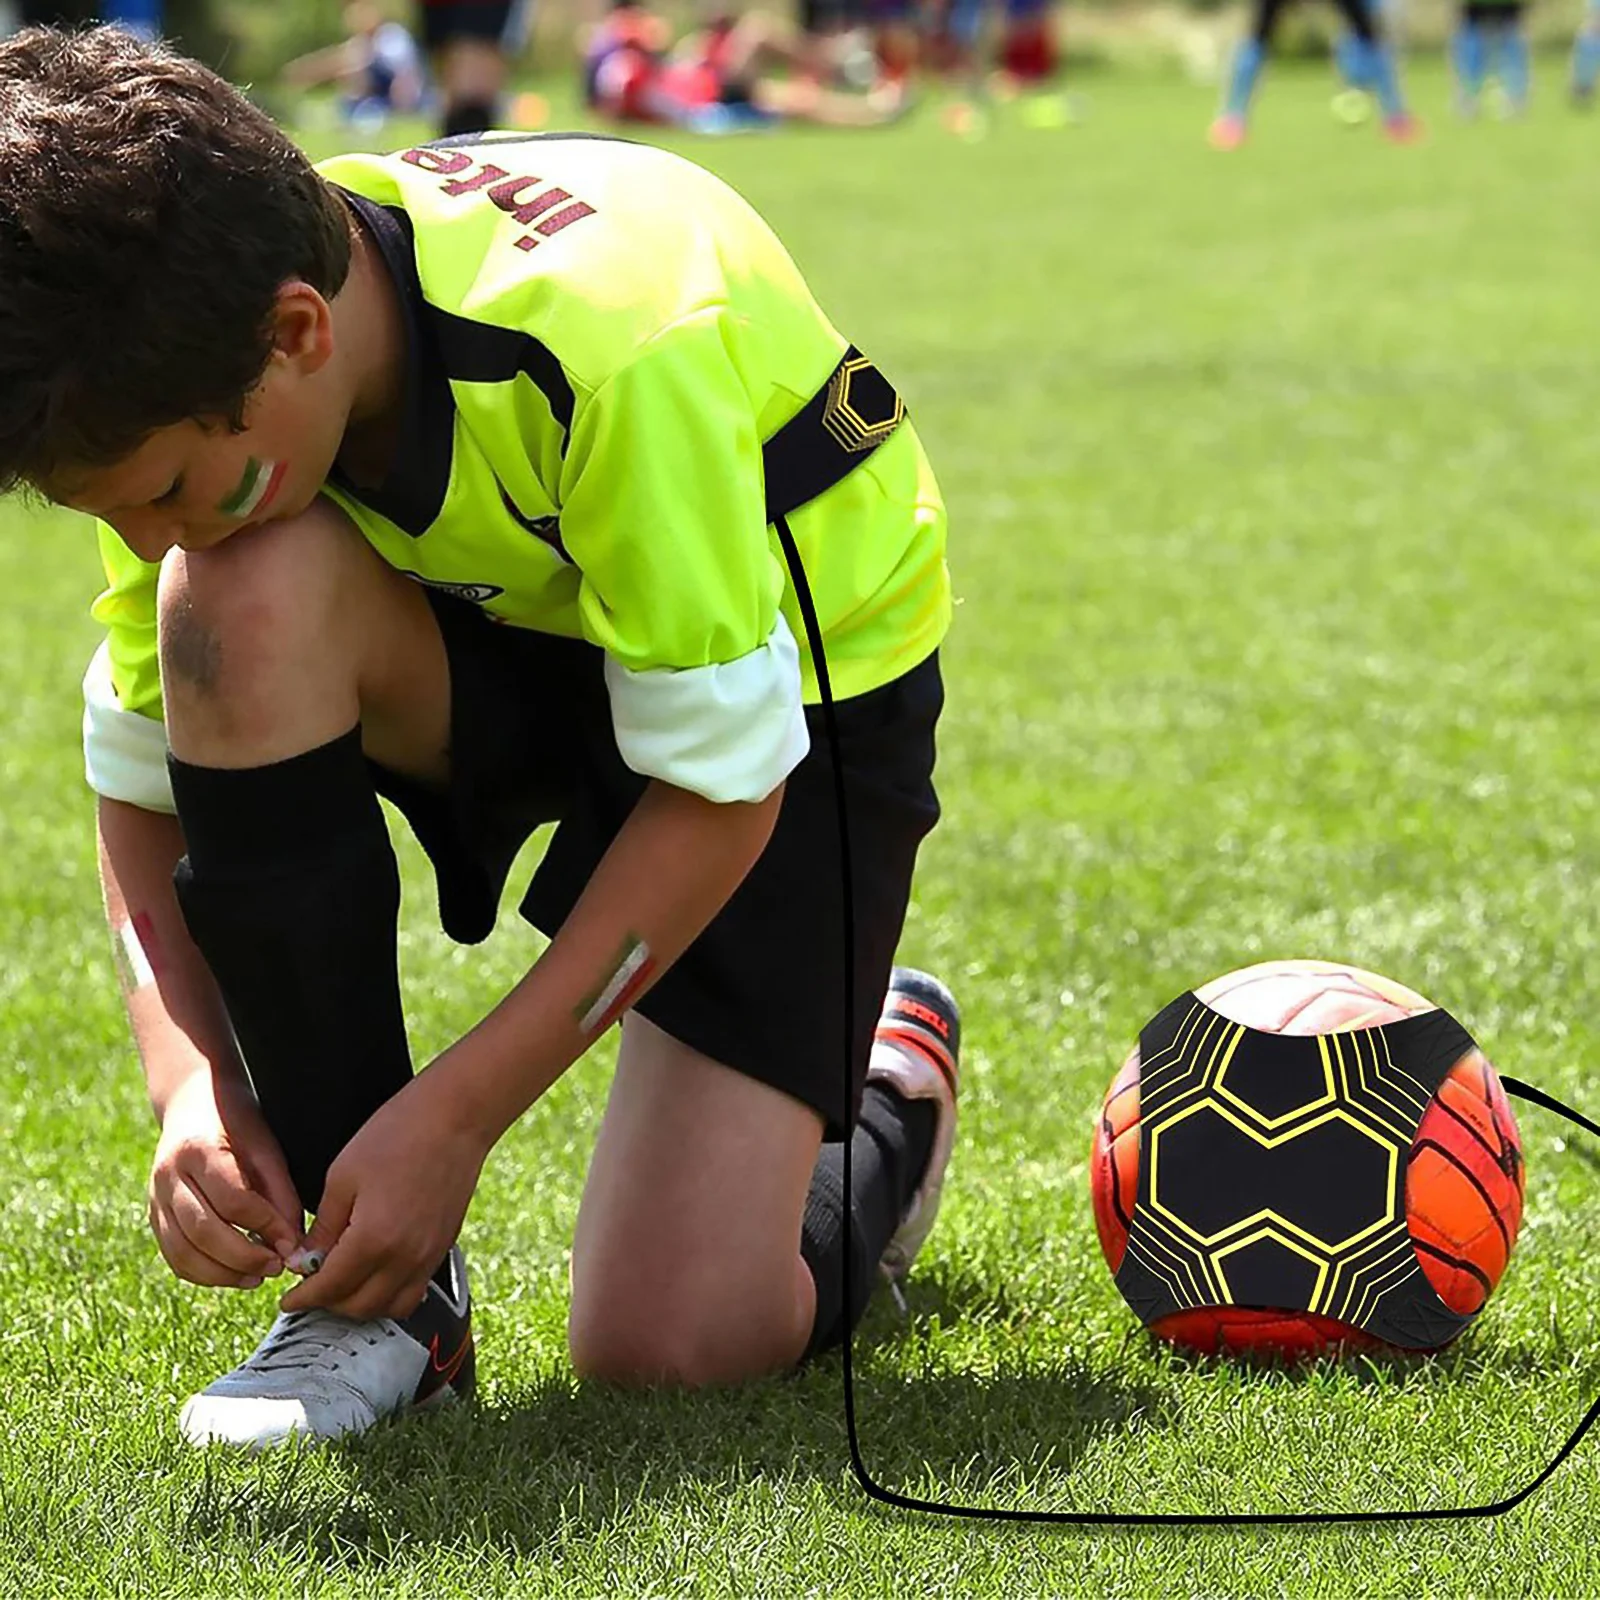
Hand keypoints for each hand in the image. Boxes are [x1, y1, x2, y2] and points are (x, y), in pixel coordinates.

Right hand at [149, 1069, 303, 1288]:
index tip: (292, 1243)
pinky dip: (204, 1273)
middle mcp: (169, 1176)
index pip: (233, 1200)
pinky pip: (174, 1256)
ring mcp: (155, 1197)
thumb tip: (293, 1244)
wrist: (190, 1101)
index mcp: (199, 1150)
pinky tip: (235, 1274)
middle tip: (277, 1267)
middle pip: (203, 1231)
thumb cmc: (237, 1123)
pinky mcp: (153, 1215)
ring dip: (223, 1274)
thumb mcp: (266, 1147)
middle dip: (244, 1257)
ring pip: (183, 1252)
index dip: (265, 1226)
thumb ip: (280, 1194)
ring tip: (259, 1277)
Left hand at [278, 1071, 486, 1321]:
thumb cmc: (400, 1134)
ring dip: (362, 1305)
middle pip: (359, 1307)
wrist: (457, 1116)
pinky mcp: (444, 1245)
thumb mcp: (344, 1176)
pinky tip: (377, 1274)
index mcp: (374, 1240)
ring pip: (390, 1307)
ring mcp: (429, 1254)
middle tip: (311, 1287)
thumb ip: (324, 1227)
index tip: (288, 1299)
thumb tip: (305, 1259)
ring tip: (343, 1284)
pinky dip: (391, 1294)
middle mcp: (405, 1257)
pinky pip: (415, 1290)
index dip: (302, 1299)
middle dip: (328, 1304)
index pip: (330, 1289)